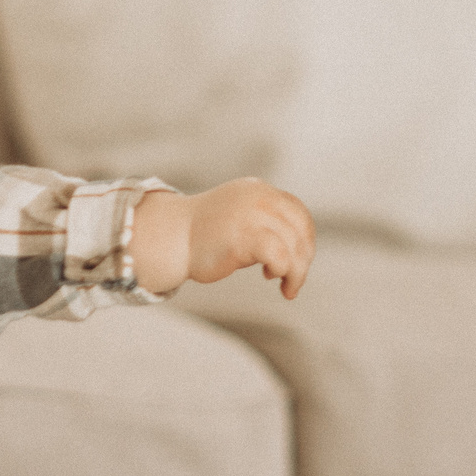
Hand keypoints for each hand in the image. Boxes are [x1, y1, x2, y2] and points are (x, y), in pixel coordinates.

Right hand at [131, 179, 315, 297]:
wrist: (169, 237)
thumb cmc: (202, 235)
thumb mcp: (238, 215)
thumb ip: (264, 220)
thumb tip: (298, 248)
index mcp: (257, 189)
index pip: (297, 211)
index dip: (305, 238)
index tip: (299, 258)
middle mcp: (258, 197)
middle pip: (300, 229)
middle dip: (303, 258)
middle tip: (294, 279)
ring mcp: (251, 215)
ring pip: (294, 246)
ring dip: (297, 272)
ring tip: (287, 286)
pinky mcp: (244, 237)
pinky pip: (280, 256)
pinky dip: (282, 271)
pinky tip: (271, 278)